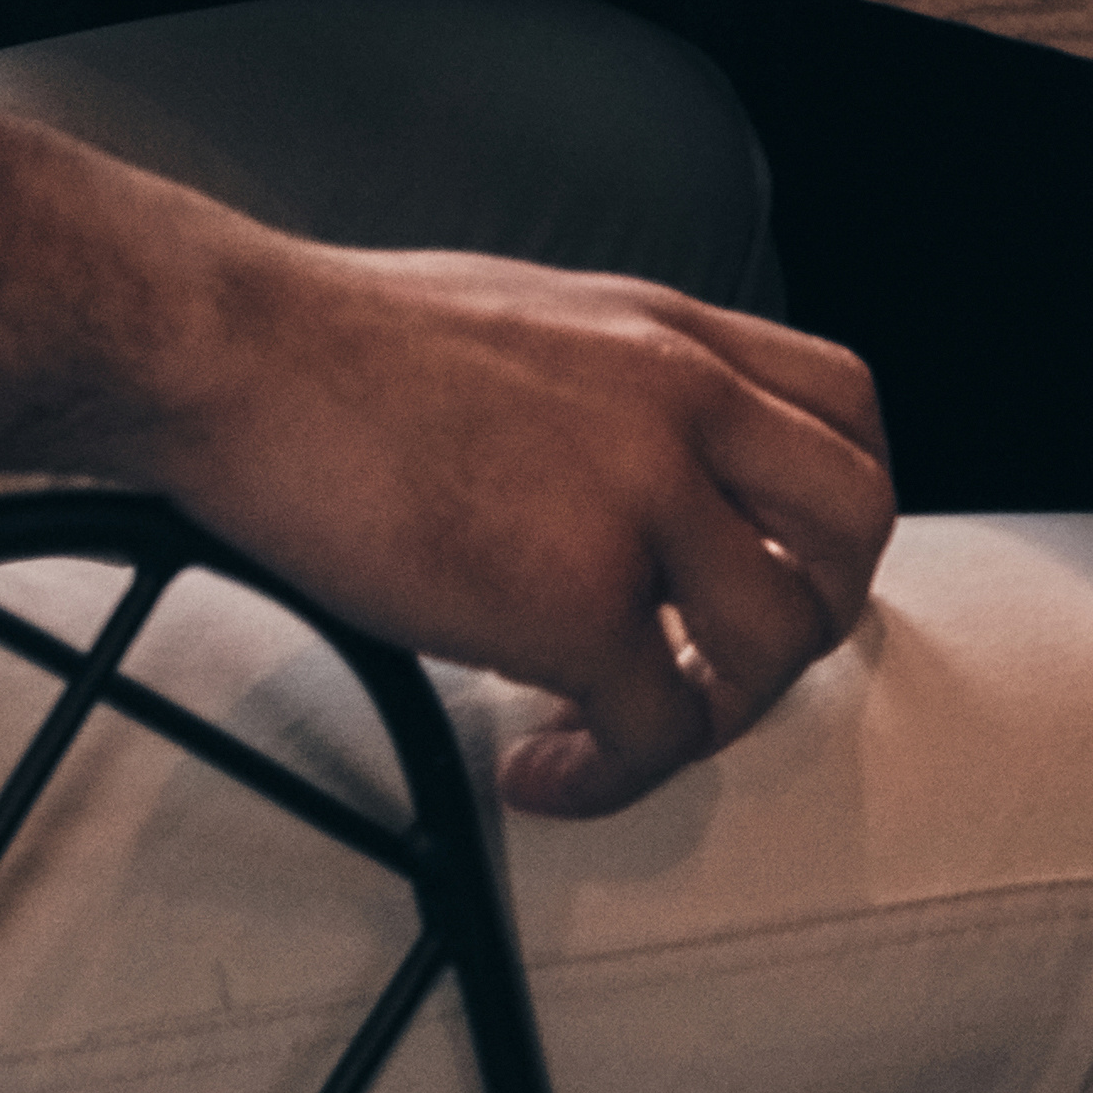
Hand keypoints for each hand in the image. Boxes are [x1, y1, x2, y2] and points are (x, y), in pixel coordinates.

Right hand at [133, 231, 901, 819]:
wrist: (239, 352)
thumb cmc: (337, 339)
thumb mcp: (528, 316)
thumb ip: (609, 381)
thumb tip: (619, 464)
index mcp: (668, 330)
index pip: (843, 403)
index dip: (832, 502)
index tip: (778, 560)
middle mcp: (680, 400)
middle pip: (853, 520)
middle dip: (811, 613)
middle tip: (725, 668)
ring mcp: (639, 498)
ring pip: (777, 638)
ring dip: (713, 713)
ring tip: (621, 732)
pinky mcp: (575, 598)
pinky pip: (655, 728)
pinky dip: (612, 776)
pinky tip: (541, 770)